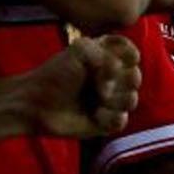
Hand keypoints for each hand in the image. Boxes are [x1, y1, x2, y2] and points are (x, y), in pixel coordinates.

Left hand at [19, 34, 141, 139]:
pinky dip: (108, 118)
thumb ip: (103, 52)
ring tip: (94, 100)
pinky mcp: (107, 123)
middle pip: (136, 77)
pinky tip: (93, 116)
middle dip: (118, 80)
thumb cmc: (56, 74)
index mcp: (107, 57)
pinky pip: (122, 120)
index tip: (108, 60)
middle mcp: (113, 78)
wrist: (38, 104)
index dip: (126, 57)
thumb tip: (119, 70)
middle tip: (97, 84)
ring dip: (113, 100)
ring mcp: (111, 101)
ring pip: (132, 99)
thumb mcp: (79, 50)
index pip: (132, 53)